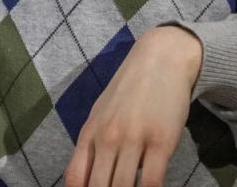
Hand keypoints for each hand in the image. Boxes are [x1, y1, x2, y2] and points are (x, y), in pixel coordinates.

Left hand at [66, 26, 201, 186]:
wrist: (159, 61)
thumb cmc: (129, 91)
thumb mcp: (102, 114)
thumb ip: (95, 145)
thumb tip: (89, 178)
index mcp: (90, 133)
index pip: (75, 177)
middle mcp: (107, 138)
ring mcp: (134, 140)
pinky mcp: (161, 142)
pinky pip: (153, 180)